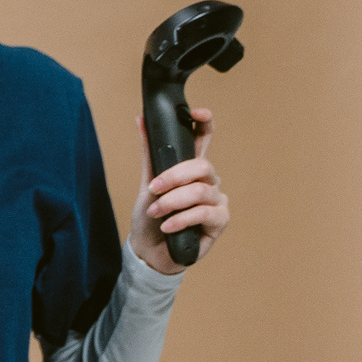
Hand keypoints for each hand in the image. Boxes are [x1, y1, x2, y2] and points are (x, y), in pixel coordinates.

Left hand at [130, 107, 229, 273]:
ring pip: (200, 191)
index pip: (205, 139)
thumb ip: (149, 152)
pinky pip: (204, 213)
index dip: (205, 123)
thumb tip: (141, 119)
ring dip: (171, 202)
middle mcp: (208, 181)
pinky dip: (181, 218)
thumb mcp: (147, 182)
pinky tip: (168, 225)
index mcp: (191, 168)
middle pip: (202, 166)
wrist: (149, 249)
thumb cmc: (151, 216)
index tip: (197, 112)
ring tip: (156, 211)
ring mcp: (217, 200)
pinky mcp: (220, 221)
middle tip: (153, 188)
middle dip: (174, 177)